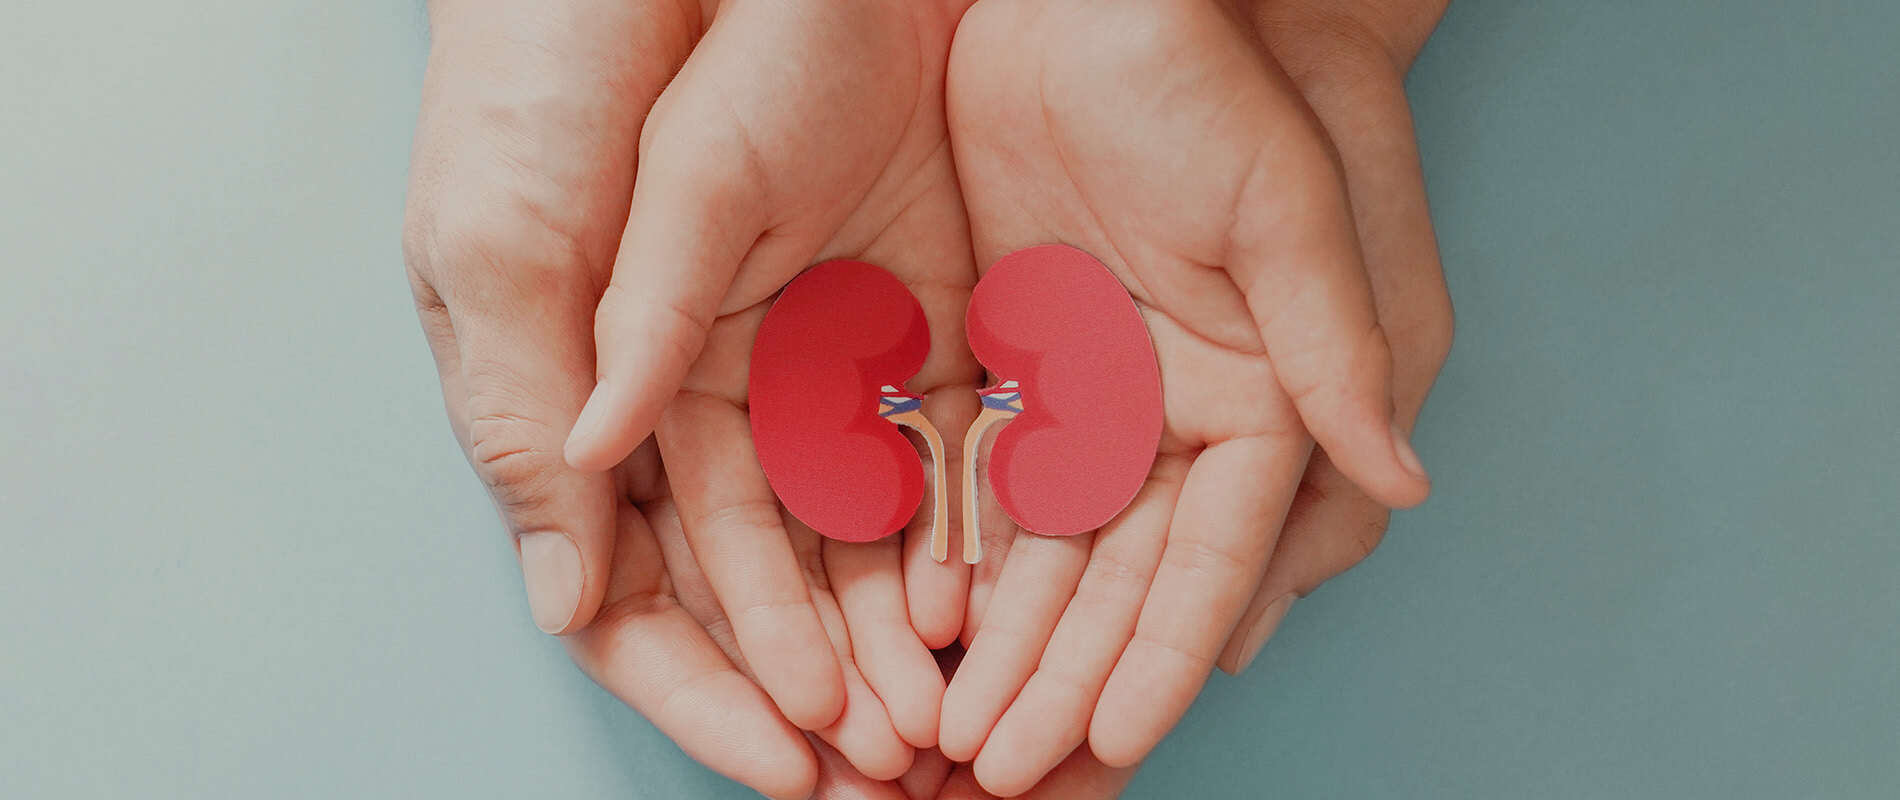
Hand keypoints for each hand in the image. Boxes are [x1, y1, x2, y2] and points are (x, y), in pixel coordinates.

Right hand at [404, 0, 965, 789]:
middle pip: (771, 585)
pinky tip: (996, 603)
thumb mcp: (516, 239)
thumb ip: (542, 402)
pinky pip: (945, 440)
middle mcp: (713, 405)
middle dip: (829, 682)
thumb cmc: (549, 83)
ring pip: (865, 533)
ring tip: (954, 719)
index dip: (718, 682)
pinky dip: (968, 525)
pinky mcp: (907, 313)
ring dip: (903, 633)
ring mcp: (814, 364)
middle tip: (891, 769)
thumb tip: (565, 586)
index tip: (786, 759)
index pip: (651, 585)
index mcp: (600, 404)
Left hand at [937, 0, 1450, 791]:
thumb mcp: (1282, 207)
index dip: (1163, 652)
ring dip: (997, 643)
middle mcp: (1172, 414)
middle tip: (1003, 770)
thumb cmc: (1214, 79)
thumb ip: (1332, 345)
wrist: (1099, 1)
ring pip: (1034, 547)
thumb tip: (1401, 478)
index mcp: (1258, 395)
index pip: (1208, 553)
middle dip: (1061, 677)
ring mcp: (1084, 392)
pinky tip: (910, 627)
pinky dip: (942, 554)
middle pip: (1113, 578)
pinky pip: (965, 477)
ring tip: (951, 735)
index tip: (1112, 740)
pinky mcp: (1003, 356)